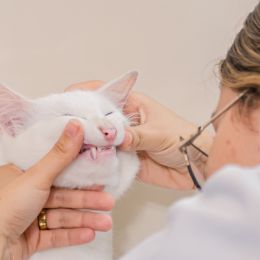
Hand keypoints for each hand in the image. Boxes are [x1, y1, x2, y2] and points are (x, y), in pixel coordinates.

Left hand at [0, 121, 114, 259]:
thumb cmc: (6, 207)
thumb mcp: (36, 177)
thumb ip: (60, 154)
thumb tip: (76, 124)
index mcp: (16, 175)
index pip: (51, 168)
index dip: (75, 171)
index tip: (97, 172)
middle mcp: (20, 195)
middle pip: (60, 195)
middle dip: (85, 200)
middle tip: (109, 202)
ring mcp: (25, 218)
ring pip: (60, 216)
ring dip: (83, 219)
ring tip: (106, 224)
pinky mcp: (29, 239)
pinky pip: (54, 234)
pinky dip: (71, 233)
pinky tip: (90, 234)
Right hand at [67, 80, 200, 189]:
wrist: (198, 166)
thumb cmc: (186, 140)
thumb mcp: (159, 134)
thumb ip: (135, 136)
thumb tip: (114, 136)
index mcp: (132, 104)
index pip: (102, 93)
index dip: (82, 94)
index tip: (65, 101)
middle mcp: (123, 121)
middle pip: (94, 119)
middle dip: (78, 123)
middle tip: (60, 129)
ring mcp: (122, 142)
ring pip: (96, 141)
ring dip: (83, 146)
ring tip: (65, 149)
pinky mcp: (123, 162)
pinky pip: (104, 162)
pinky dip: (94, 164)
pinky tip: (80, 166)